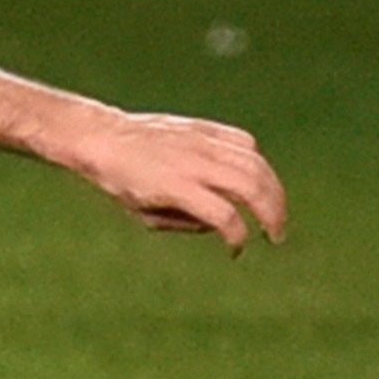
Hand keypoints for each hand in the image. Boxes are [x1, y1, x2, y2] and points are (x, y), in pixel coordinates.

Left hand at [65, 109, 287, 253]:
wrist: (104, 137)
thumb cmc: (122, 181)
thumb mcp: (145, 214)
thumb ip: (185, 223)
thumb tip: (221, 224)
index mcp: (175, 186)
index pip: (223, 215)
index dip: (237, 238)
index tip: (235, 251)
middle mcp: (194, 162)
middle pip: (251, 187)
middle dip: (272, 215)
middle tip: (275, 236)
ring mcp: (202, 141)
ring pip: (256, 163)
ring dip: (274, 191)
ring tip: (274, 212)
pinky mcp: (206, 127)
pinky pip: (244, 143)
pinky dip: (257, 162)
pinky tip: (255, 180)